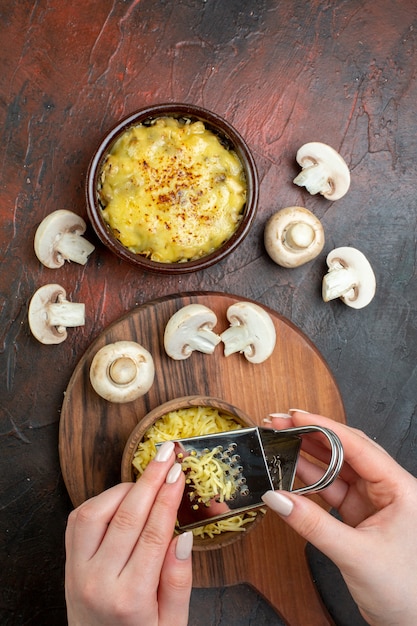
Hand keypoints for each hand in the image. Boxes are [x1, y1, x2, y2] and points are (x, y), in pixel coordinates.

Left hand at [65, 441, 192, 625]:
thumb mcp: (173, 624)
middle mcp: (99, 582)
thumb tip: (184, 538)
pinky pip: (79, 520)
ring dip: (124, 489)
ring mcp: (78, 572)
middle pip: (127, 516)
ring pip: (96, 512)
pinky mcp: (69, 564)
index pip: (154, 534)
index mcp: (131, 599)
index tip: (178, 472)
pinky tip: (122, 497)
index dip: (168, 497)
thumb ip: (179, 582)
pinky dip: (101, 500)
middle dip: (150, 478)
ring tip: (148, 479)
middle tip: (167, 453)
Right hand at [262, 410, 416, 625]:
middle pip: (344, 451)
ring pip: (335, 469)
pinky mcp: (360, 517)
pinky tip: (288, 472)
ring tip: (278, 441)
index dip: (323, 427)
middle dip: (311, 435)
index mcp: (399, 488)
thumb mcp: (355, 554)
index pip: (357, 445)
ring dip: (306, 456)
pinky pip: (330, 491)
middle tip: (280, 423)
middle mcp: (387, 488)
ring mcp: (372, 502)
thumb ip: (312, 524)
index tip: (295, 416)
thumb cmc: (405, 592)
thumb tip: (276, 498)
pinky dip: (309, 482)